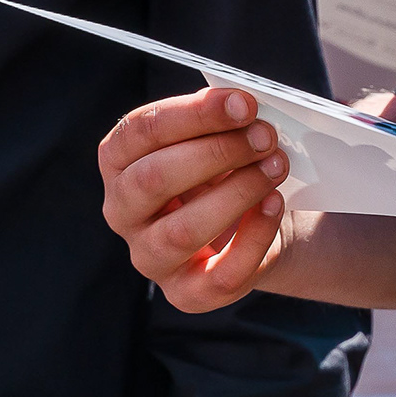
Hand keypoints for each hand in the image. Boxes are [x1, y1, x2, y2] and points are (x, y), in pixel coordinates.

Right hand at [97, 87, 298, 312]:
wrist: (254, 224)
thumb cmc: (225, 168)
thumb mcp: (217, 137)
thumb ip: (222, 122)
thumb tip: (246, 109)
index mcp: (119, 161)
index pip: (142, 131)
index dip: (194, 113)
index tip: (244, 103)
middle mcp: (123, 211)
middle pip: (153, 178)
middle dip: (217, 152)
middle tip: (265, 136)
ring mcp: (149, 257)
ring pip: (182, 230)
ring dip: (237, 193)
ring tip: (276, 167)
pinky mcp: (186, 293)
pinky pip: (218, 276)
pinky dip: (254, 238)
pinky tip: (275, 206)